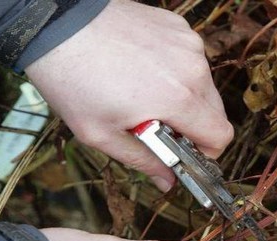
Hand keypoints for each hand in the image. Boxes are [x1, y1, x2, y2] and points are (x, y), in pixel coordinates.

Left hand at [25, 0, 233, 191]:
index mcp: (178, 99)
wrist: (56, 24)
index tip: (184, 153)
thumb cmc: (73, 80)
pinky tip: (144, 69)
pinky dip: (176, 71)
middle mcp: (192, 68)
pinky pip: (191, 60)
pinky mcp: (179, 27)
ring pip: (205, 86)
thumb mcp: (102, 134)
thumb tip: (168, 181)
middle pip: (216, 112)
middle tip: (157, 126)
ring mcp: (187, 43)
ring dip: (185, 98)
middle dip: (193, 126)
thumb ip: (143, 161)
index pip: (221, 135)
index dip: (206, 152)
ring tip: (145, 94)